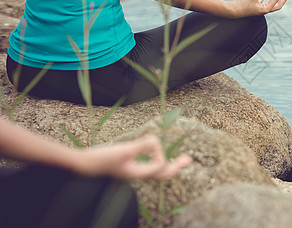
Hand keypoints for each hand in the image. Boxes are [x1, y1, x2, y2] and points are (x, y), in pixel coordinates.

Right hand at [74, 136, 191, 179]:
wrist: (80, 166)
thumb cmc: (100, 159)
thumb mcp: (123, 150)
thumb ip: (141, 146)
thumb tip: (156, 142)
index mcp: (137, 172)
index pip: (160, 166)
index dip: (160, 154)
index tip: (152, 143)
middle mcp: (136, 174)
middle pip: (161, 174)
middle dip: (175, 166)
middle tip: (188, 160)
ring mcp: (130, 171)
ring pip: (154, 172)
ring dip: (166, 165)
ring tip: (178, 161)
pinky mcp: (125, 167)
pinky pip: (144, 167)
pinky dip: (152, 161)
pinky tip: (154, 155)